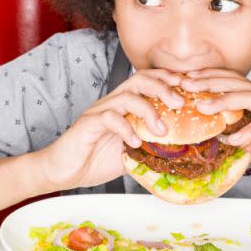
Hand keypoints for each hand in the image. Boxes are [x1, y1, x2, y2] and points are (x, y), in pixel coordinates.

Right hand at [35, 69, 184, 190]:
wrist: (63, 170)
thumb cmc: (95, 159)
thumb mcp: (131, 153)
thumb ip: (150, 146)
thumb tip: (179, 151)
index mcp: (124, 106)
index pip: (148, 81)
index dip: (168, 80)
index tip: (188, 87)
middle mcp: (113, 103)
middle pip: (140, 80)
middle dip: (163, 88)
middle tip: (179, 103)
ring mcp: (100, 112)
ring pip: (127, 96)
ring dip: (149, 110)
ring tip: (161, 130)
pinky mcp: (89, 124)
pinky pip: (110, 118)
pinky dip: (126, 129)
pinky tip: (135, 143)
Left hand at [180, 69, 250, 181]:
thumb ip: (236, 136)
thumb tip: (214, 136)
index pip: (230, 82)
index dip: (208, 79)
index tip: (186, 81)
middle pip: (234, 84)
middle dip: (208, 83)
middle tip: (186, 85)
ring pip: (247, 97)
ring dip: (223, 101)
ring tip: (202, 107)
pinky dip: (248, 131)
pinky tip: (233, 139)